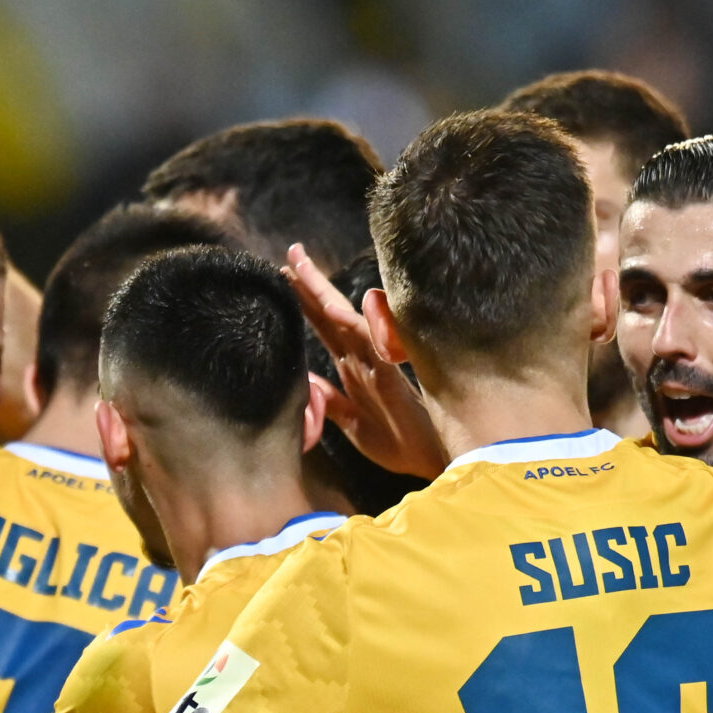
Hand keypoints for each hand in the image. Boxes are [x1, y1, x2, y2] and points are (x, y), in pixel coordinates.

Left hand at [286, 244, 447, 479]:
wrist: (431, 462)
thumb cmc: (397, 442)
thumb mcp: (353, 424)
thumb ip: (330, 402)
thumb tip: (306, 383)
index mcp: (353, 367)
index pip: (324, 326)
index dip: (304, 300)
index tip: (282, 272)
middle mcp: (364, 359)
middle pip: (332, 314)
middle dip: (311, 282)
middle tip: (291, 251)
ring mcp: (378, 366)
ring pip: (348, 322)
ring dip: (327, 294)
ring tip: (305, 269)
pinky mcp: (391, 380)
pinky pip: (374, 347)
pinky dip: (360, 325)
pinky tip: (343, 307)